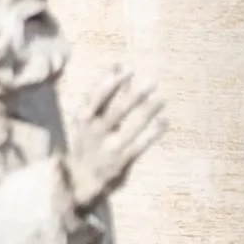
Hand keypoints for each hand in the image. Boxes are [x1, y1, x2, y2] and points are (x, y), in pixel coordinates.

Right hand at [58, 64, 167, 213]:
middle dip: (134, 97)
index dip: (112, 82)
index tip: (127, 67)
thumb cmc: (88, 139)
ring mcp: (108, 147)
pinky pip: (140, 145)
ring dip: (147, 113)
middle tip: (151, 83)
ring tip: (161, 100)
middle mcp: (94, 132)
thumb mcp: (89, 116)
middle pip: (116, 111)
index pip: (97, 97)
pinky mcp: (121, 161)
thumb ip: (105, 92)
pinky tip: (164, 122)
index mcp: (83, 118)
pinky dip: (152, 133)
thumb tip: (119, 65)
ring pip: (130, 127)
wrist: (80, 178)